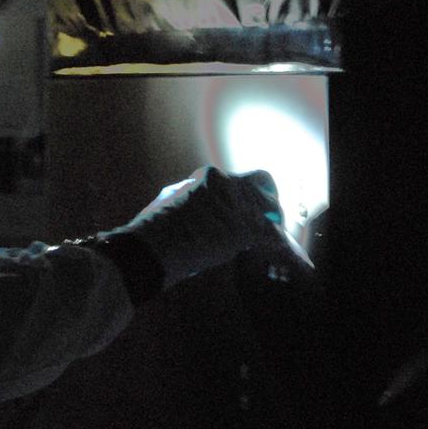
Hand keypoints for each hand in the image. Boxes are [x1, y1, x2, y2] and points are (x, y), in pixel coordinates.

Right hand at [99, 166, 289, 287]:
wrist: (152, 247)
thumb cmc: (156, 227)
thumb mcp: (172, 200)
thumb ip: (192, 196)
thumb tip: (198, 201)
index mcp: (209, 177)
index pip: (242, 179)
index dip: (250, 194)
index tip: (248, 207)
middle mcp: (228, 184)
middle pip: (264, 186)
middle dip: (268, 203)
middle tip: (267, 220)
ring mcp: (237, 206)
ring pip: (273, 210)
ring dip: (273, 224)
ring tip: (269, 239)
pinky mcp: (244, 229)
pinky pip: (272, 236)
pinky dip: (274, 244)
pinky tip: (272, 251)